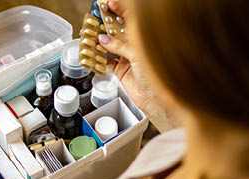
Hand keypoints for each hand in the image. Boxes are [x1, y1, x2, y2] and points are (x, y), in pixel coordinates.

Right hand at [99, 0, 176, 131]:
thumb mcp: (137, 55)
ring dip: (100, 42)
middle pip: (117, 31)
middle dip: (106, 25)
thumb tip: (104, 40)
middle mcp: (135, 46)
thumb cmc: (158, 74)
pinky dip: (99, 58)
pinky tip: (93, 53)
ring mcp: (128, 58)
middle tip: (95, 21)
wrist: (158, 99)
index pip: (129, 19)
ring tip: (90, 36)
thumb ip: (119, 46)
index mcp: (143, 37)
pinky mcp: (121, 71)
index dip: (118, 10)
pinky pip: (106, 61)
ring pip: (110, 46)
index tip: (108, 4)